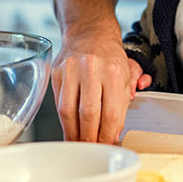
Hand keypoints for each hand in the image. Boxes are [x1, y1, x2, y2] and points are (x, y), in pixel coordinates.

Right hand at [51, 28, 139, 143]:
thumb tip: (113, 134)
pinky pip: (58, 103)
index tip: (107, 146)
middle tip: (92, 149)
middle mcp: (92, 69)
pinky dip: (63, 120)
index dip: (108, 135)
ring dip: (73, 133)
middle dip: (90, 137)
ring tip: (78, 144)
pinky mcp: (56, 73)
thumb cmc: (109, 56)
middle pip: (88, 114)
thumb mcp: (126, 76)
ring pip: (68, 111)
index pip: (111, 113)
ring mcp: (71, 70)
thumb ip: (122, 105)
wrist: (89, 32)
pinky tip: (69, 129)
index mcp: (114, 71)